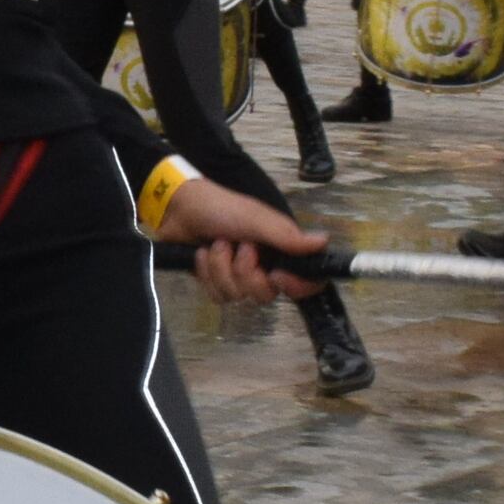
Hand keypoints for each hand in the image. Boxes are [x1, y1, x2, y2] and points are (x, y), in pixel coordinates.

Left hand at [159, 176, 321, 302]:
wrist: (179, 209)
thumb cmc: (221, 208)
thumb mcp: (256, 219)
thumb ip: (287, 236)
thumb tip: (324, 242)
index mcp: (279, 250)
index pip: (304, 281)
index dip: (296, 286)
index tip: (277, 275)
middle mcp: (262, 266)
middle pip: (266, 294)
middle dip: (246, 272)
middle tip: (239, 247)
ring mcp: (237, 276)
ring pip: (237, 296)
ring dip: (222, 268)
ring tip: (216, 244)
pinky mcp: (215, 281)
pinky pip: (217, 296)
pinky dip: (207, 273)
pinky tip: (202, 254)